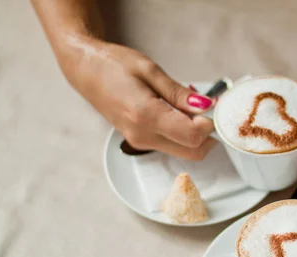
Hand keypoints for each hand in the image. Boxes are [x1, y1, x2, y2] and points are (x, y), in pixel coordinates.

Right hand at [63, 38, 215, 159]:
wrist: (85, 71)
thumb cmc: (113, 65)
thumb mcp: (150, 70)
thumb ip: (179, 93)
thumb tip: (206, 107)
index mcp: (145, 116)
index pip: (192, 136)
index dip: (209, 124)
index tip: (211, 106)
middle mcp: (143, 136)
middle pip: (192, 152)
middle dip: (207, 134)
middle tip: (206, 108)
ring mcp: (140, 142)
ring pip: (184, 150)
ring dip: (195, 133)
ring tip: (188, 104)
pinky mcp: (140, 141)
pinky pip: (172, 144)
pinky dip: (182, 132)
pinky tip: (177, 110)